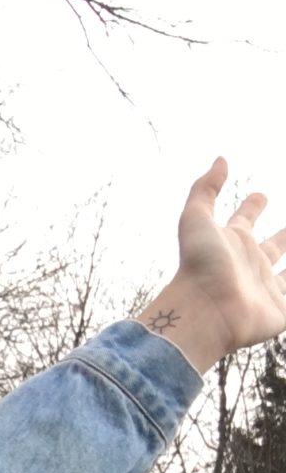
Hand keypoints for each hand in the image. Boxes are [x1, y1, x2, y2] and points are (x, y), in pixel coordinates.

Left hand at [137, 158, 285, 373]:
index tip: (260, 195)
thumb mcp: (195, 219)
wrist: (203, 313)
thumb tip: (221, 159)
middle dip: (283, 236)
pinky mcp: (278, 312)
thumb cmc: (198, 265)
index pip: (245, 219)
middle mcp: (249, 266)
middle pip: (271, 247)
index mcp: (232, 244)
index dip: (253, 206)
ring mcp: (264, 289)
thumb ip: (205, 189)